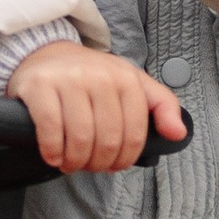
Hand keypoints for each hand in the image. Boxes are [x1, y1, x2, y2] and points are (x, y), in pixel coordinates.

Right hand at [3, 41, 186, 177]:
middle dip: (98, 163)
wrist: (47, 53)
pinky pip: (51, 130)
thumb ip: (162, 106)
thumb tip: (178, 133)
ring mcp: (69, 80)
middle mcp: (100, 76)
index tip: (113, 164)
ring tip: (71, 162)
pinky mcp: (40, 86)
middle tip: (89, 165)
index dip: (124, 159)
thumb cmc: (92, 77)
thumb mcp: (133, 84)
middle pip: (107, 141)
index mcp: (127, 79)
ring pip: (80, 139)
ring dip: (75, 162)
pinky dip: (53, 151)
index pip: (134, 135)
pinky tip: (54, 155)